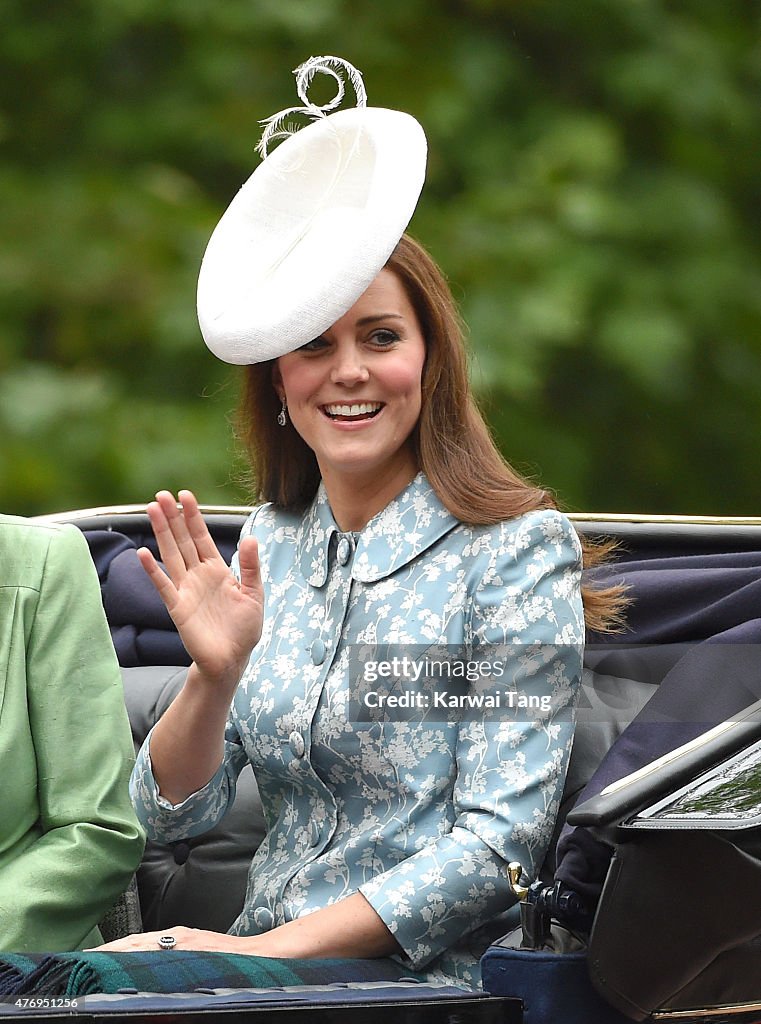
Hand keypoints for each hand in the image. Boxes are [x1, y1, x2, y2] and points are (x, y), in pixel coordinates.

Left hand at [89, 926, 255, 953]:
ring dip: (118, 951)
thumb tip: (155, 972)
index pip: (136, 944)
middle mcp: (177, 936)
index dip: (112, 950)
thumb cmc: (233, 959)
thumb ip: (178, 958)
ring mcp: (185, 942)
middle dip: (107, 950)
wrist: (264, 955)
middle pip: (134, 942)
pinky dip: (142, 952)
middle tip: (80, 959)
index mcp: (177, 938)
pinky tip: (128, 957)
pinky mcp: (194, 949)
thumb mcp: (200, 956)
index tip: (88, 957)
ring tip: (93, 958)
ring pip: (144, 944)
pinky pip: (162, 950)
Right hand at [139, 490, 262, 684]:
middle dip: (173, 517)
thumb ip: (252, 567)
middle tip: (161, 494)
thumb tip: (252, 537)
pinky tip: (144, 553)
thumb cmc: (244, 629)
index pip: (202, 537)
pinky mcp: (178, 608)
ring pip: (171, 555)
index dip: (194, 516)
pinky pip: (164, 586)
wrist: (232, 659)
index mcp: (217, 570)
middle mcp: (198, 576)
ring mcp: (186, 590)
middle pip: (183, 540)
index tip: (185, 495)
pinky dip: (153, 570)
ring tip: (152, 510)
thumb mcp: (254, 594)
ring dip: (161, 533)